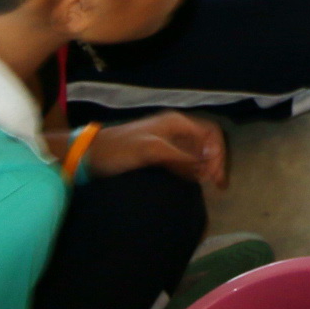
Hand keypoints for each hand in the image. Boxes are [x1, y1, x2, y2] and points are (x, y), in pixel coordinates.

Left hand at [88, 111, 227, 188]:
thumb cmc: (119, 149)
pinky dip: (194, 170)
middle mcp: (175, 128)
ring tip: (211, 186)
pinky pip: (185, 159)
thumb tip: (206, 165)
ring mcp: (167, 140)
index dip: (218, 153)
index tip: (215, 176)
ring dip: (207, 167)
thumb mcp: (151, 151)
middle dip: (216, 161)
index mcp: (176, 123)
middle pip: (207, 142)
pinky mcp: (160, 153)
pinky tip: (195, 182)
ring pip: (197, 151)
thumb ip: (180, 156)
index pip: (210, 133)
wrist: (91, 154)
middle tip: (218, 184)